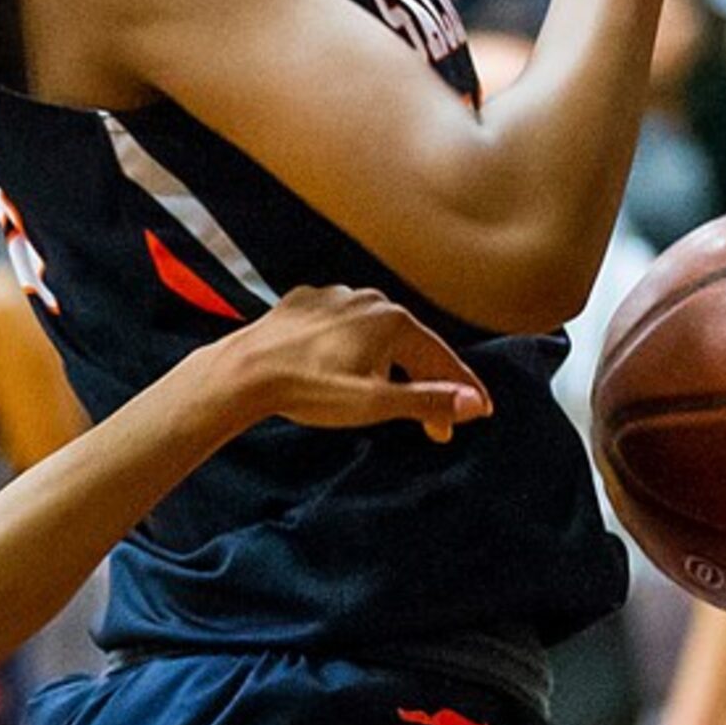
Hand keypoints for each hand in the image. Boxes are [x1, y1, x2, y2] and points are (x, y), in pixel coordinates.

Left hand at [217, 284, 492, 441]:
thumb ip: (427, 400)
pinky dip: (355, 348)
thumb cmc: (309, 389)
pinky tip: (348, 367)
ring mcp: (336, 298)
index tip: (481, 411)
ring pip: (377, 335)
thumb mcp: (375, 404)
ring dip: (391, 366)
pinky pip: (344, 327)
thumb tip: (473, 402)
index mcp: (393, 320)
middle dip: (427, 384)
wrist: (243, 370)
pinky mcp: (307, 304)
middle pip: (411, 346)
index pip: (442, 357)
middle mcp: (369, 299)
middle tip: (436, 427)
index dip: (463, 388)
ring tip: (391, 395)